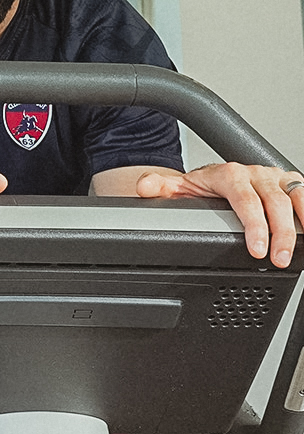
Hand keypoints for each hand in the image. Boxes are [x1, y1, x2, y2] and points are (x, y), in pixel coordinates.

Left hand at [135, 163, 303, 267]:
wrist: (215, 177)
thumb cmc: (201, 187)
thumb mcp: (178, 188)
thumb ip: (160, 188)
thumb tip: (146, 187)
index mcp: (229, 174)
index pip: (245, 199)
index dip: (254, 224)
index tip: (256, 249)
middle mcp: (256, 173)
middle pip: (275, 202)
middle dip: (280, 234)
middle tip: (277, 259)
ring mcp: (276, 178)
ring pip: (296, 198)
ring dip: (300, 226)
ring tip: (296, 252)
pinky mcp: (291, 184)